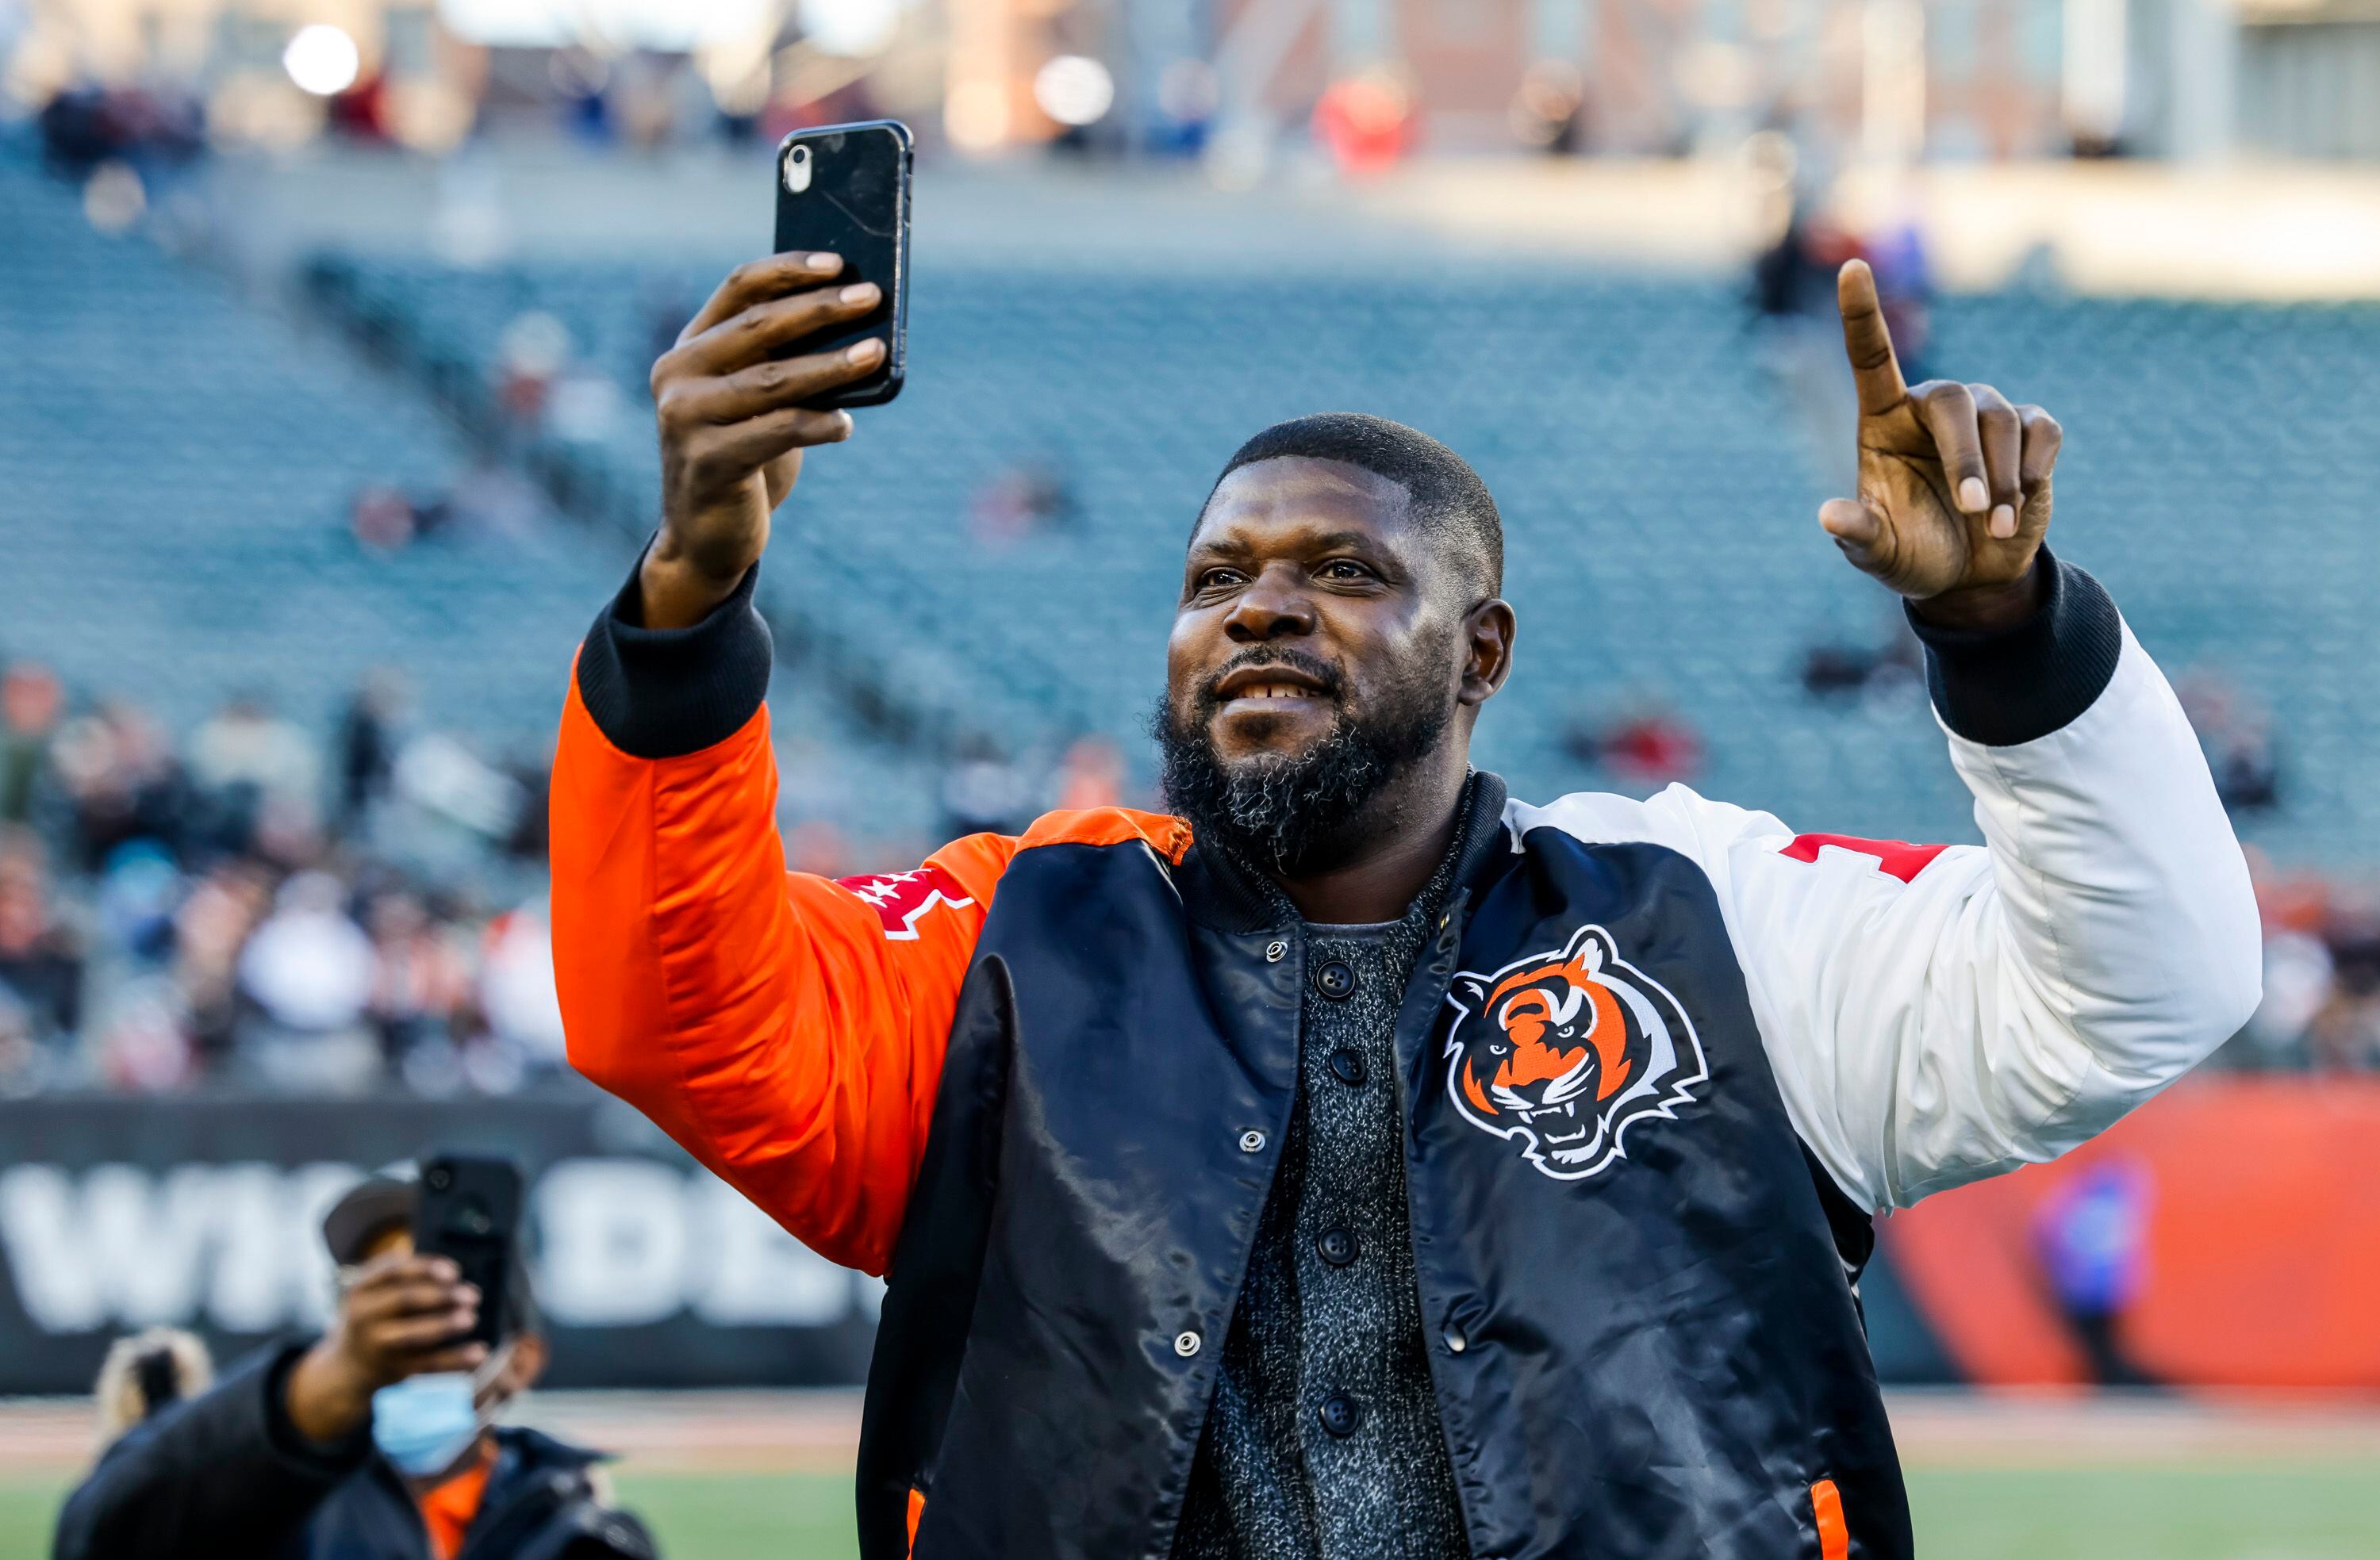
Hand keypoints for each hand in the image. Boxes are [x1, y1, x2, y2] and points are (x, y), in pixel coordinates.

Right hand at [283, 1253, 482, 1446]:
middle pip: (405, 1301)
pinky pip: (429, 1364)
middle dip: (441, 1296)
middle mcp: (365, 1316)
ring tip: (472, 1318)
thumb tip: (454, 1272)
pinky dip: (456, 1359)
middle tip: (474, 1295)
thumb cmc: (377, 1313)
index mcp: (362, 1289)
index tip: (454, 1271)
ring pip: (415, 1335)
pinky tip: (480, 1353)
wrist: (349, 1365)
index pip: (393, 1272)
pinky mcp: (395, 1368)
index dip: (425, 1268)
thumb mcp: (376, 1291)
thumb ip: (405, 1277)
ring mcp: (378, 1345)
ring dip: (445, 1326)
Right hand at [642, 252, 888, 628]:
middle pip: (758, 326)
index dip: (790, 270)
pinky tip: (845, 424)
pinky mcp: (706, 463)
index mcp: (689, 348)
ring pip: (771, 380)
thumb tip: (857, 325)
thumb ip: (783, 365)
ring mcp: (685, 418)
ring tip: (876, 353)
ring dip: (830, 365)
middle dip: (821, 309)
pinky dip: (817, 424)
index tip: (839, 262)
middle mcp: (677, 376)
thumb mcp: (756, 403)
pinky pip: (776, 432)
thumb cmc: (744, 459)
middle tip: (871, 297)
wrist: (705, 538)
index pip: (740, 288)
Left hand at [1822, 259, 2063, 631]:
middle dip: (1968, 457)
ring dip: (2002, 480)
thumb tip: (1828, 515)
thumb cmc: (1913, 554)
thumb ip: (1857, 534)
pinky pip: (2041, 432)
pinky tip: (2019, 508)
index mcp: (1883, 420)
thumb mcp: (1878, 554)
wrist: (1970, 577)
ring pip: (2002, 420)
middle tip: (1975, 508)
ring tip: (1993, 527)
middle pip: (1954, 401)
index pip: (1870, 355)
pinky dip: (2033, 472)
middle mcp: (1932, 407)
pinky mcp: (2031, 430)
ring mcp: (1985, 413)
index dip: (1862, 311)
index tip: (1850, 267)